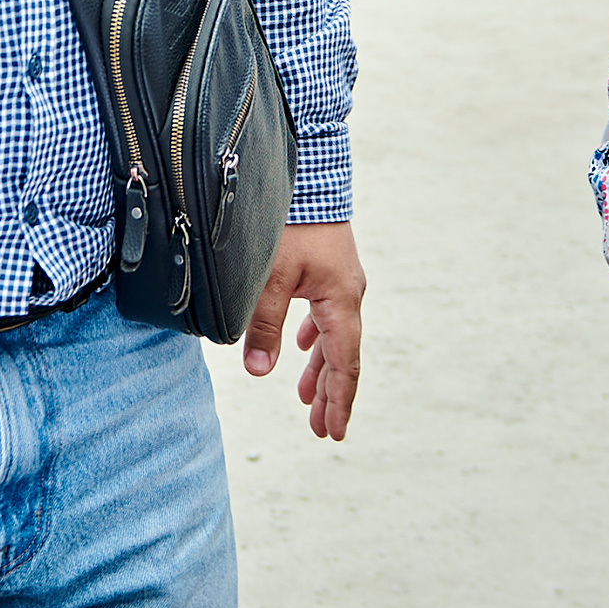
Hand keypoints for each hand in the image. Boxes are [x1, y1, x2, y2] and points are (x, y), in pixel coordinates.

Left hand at [242, 221, 364, 440]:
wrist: (308, 176)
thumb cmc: (289, 224)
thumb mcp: (270, 277)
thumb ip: (264, 325)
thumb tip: (260, 371)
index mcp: (341, 301)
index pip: (344, 364)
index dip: (338, 401)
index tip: (332, 432)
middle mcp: (348, 294)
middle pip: (342, 355)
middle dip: (329, 394)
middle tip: (318, 428)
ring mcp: (341, 280)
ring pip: (334, 335)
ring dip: (320, 367)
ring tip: (307, 396)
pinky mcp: (329, 268)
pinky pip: (326, 314)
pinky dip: (315, 337)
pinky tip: (301, 344)